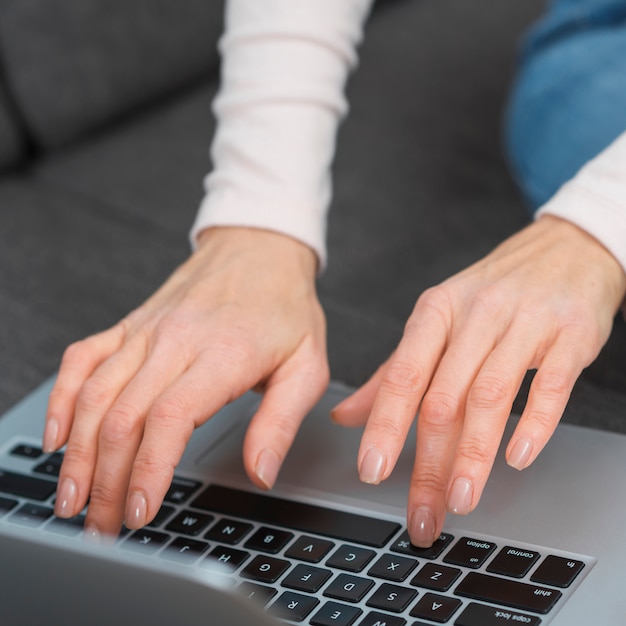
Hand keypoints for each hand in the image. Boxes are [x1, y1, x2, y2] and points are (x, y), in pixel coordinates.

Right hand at [44, 227, 328, 536]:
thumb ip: (282, 421)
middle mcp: (175, 341)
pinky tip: (57, 435)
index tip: (141, 511)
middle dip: (106, 481)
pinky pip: (83, 359)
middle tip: (103, 525)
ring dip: (78, 453)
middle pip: (123, 417)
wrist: (259, 247)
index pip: (171, 419)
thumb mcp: (307, 364)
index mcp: (222, 354)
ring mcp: (146, 330)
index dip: (148, 471)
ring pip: (95, 395)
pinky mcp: (130, 323)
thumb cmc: (285, 305)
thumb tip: (261, 473)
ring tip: (71, 497)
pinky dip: (63, 398)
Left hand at [332, 215, 625, 546]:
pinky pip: (549, 385)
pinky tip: (516, 458)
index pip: (402, 376)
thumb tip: (347, 415)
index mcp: (435, 312)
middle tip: (422, 512)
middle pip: (443, 398)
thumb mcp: (436, 320)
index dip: (384, 426)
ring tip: (460, 500)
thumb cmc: (492, 292)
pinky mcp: (568, 336)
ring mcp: (524, 324)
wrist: (563, 250)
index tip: (373, 470)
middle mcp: (474, 316)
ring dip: (472, 455)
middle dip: (428, 463)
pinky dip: (532, 425)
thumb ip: (392, 371)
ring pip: (489, 397)